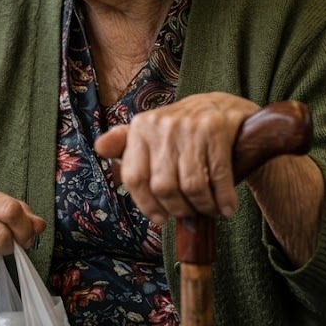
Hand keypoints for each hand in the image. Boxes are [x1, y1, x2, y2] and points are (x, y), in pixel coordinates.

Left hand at [94, 92, 258, 223]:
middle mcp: (162, 125)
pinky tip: (226, 208)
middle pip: (163, 187)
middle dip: (178, 209)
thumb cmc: (180, 131)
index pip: (135, 178)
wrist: (221, 106)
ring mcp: (189, 127)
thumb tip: (99, 148)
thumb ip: (124, 144)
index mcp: (141, 128)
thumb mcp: (149, 134)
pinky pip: (217, 177)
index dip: (146, 206)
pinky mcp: (215, 129)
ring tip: (208, 210)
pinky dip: (223, 199)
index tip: (160, 219)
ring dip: (202, 207)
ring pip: (191, 185)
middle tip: (189, 214)